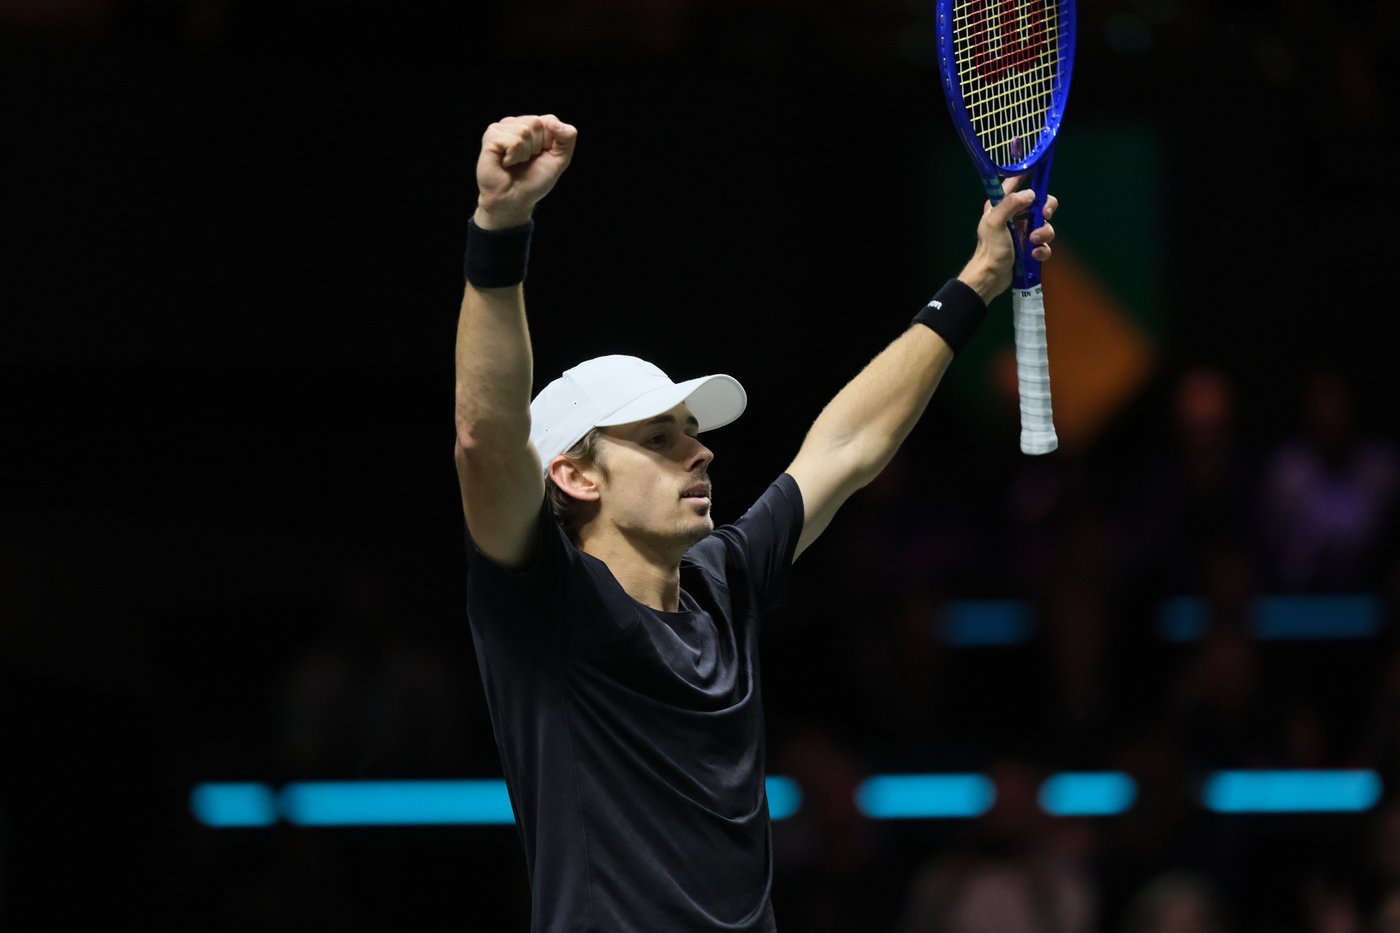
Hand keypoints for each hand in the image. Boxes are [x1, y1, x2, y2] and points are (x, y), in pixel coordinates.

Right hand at [474, 114, 577, 229]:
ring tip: (515, 162)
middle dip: (536, 147)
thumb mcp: (559, 159)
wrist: (514, 201)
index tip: (540, 156)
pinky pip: (513, 140)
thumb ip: (567, 137)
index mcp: (532, 126)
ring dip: (524, 154)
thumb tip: (553, 122)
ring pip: (524, 131)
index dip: (550, 143)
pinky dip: (514, 157)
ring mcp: (501, 128)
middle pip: (537, 123)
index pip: (550, 120)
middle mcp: (516, 123)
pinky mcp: (491, 137)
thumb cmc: (534, 181)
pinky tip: (506, 163)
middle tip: (525, 161)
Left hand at [958, 174, 1057, 303]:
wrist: (990, 278)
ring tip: (1033, 242)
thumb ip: (1010, 204)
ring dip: (1044, 233)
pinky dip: (1043, 249)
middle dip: (1047, 207)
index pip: (1014, 183)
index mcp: (1001, 206)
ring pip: (1045, 224)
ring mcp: (1023, 232)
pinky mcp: (1029, 247)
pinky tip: (1034, 255)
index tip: (1040, 169)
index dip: (1027, 174)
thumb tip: (1031, 194)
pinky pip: (1044, 244)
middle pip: (1040, 202)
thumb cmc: (989, 250)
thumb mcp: (995, 223)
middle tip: (1046, 213)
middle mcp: (1013, 216)